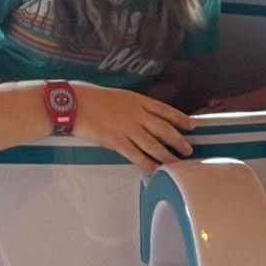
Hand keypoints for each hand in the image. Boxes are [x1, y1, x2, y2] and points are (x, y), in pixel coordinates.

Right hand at [71, 82, 195, 167]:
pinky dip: (148, 164)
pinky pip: (137, 156)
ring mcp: (127, 129)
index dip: (180, 118)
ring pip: (154, 145)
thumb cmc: (92, 97)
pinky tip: (156, 169)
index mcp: (137, 100)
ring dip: (167, 156)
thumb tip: (144, 117)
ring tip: (177, 163)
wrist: (74, 104)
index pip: (165, 110)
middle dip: (179, 141)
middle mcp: (137, 115)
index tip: (192, 125)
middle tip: (188, 149)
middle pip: (164, 129)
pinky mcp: (117, 143)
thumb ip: (133, 106)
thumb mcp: (119, 96)